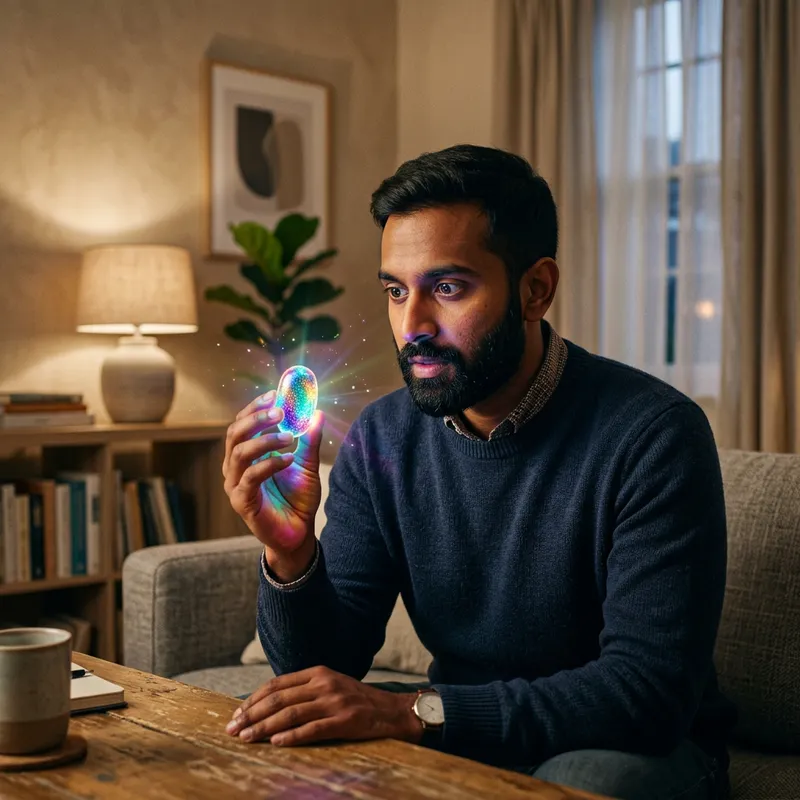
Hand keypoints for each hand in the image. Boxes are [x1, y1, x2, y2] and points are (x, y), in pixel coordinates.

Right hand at [223, 391, 323, 570]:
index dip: (255, 407)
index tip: (274, 395)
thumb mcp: (307, 464)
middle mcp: (235, 467)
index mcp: (246, 455)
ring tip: (289, 437)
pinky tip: (287, 460)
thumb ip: (309, 440)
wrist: (298, 533)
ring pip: (239, 453)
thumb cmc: (297, 498)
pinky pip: (251, 478)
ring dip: (264, 440)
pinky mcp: (242, 502)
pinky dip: (269, 464)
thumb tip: (317, 412)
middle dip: (256, 419)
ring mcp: (235, 485)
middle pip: (234, 434)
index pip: (242, 424)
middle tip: (279, 412)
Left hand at [225, 666, 422, 746]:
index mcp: (318, 673)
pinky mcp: (344, 721)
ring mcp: (334, 702)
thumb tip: (268, 704)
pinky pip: (312, 729)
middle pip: (279, 699)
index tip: (236, 714)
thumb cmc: (356, 700)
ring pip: (291, 714)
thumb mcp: (330, 686)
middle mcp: (324, 684)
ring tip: (247, 738)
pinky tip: (275, 742)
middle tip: (233, 729)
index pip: (277, 684)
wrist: (391, 710)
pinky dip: (291, 736)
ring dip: (264, 727)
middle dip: (252, 714)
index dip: (254, 699)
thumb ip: (304, 690)